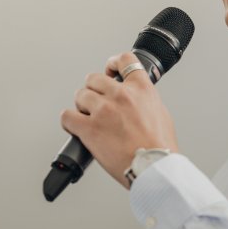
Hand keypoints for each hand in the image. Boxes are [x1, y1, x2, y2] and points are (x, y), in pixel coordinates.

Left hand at [59, 51, 178, 187]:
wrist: (154, 168)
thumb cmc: (159, 148)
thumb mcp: (160, 113)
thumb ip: (145, 100)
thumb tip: (136, 100)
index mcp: (141, 89)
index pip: (124, 60)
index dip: (112, 64)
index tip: (109, 71)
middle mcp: (121, 95)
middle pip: (94, 78)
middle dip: (93, 90)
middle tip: (96, 103)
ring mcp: (103, 110)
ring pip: (80, 95)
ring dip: (81, 106)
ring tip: (88, 118)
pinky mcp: (89, 128)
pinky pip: (67, 117)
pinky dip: (68, 122)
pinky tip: (75, 127)